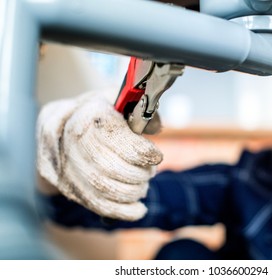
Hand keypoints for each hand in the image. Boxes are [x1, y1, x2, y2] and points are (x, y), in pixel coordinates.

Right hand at [36, 90, 162, 220]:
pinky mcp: (61, 183)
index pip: (112, 134)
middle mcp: (65, 135)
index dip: (138, 150)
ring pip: (100, 187)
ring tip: (143, 186)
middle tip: (150, 173)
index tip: (156, 157)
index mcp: (86, 111)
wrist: (63, 128)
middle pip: (105, 164)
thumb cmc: (103, 115)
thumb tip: (153, 128)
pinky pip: (93, 203)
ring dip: (131, 192)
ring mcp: (60, 162)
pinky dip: (121, 210)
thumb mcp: (124, 104)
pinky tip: (138, 210)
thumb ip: (142, 114)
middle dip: (136, 174)